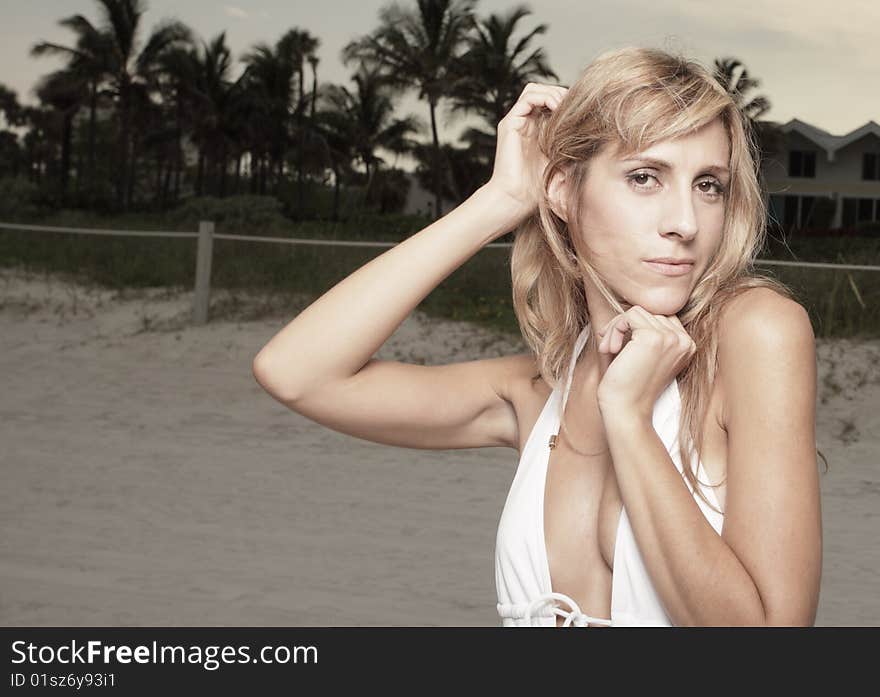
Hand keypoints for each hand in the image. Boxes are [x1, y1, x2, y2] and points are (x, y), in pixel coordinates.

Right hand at [484, 82, 568, 227]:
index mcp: (536, 131)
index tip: (582, 111)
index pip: (550, 102)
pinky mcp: (509, 124)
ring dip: (552, 93)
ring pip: (533, 90)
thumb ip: (571, 146)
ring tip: (565, 106)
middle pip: (542, 91)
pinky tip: (556, 109)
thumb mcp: (562, 162)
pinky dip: (544, 97)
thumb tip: (597, 134)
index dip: (566, 101)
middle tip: (575, 106)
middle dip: (560, 94)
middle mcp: (524, 124)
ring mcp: (516, 123)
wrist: (515, 199)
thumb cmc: (537, 188)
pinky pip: (527, 98)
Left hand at [594, 306, 696, 421]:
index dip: (635, 326)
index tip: (618, 344)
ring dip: (615, 328)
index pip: (659, 316)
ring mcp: (671, 338)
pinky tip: (609, 350)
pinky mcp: (653, 337)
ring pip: (636, 312)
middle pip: (648, 312)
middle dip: (623, 326)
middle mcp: (684, 340)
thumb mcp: (643, 355)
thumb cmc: (629, 386)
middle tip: (609, 347)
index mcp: (686, 345)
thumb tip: (629, 307)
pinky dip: (613, 329)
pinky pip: (628, 316)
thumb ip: (645, 332)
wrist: (626, 411)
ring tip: (609, 350)